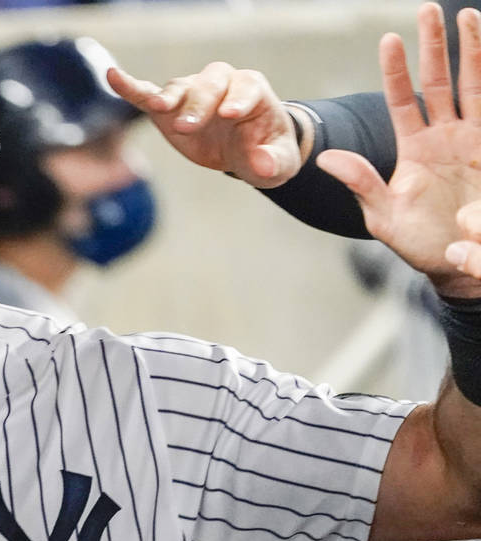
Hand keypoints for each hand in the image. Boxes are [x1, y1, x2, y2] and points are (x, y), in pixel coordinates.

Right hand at [107, 61, 302, 188]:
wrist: (247, 152)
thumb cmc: (265, 153)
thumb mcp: (278, 163)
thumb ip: (273, 163)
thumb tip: (262, 166)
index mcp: (252, 91)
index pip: (246, 87)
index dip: (239, 99)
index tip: (229, 114)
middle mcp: (222, 84)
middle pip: (209, 84)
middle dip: (199, 103)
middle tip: (188, 127)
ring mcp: (192, 94)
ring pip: (179, 88)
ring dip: (168, 97)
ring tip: (159, 107)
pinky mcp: (168, 108)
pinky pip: (147, 93)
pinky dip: (130, 86)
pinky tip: (113, 76)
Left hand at [317, 3, 480, 297]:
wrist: (460, 266)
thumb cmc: (419, 243)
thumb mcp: (383, 215)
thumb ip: (360, 183)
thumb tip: (323, 157)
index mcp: (415, 148)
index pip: (402, 100)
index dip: (395, 71)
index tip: (389, 39)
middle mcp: (445, 137)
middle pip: (441, 80)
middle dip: (436, 44)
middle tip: (429, 8)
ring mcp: (474, 141)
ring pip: (475, 85)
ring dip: (473, 51)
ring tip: (469, 14)